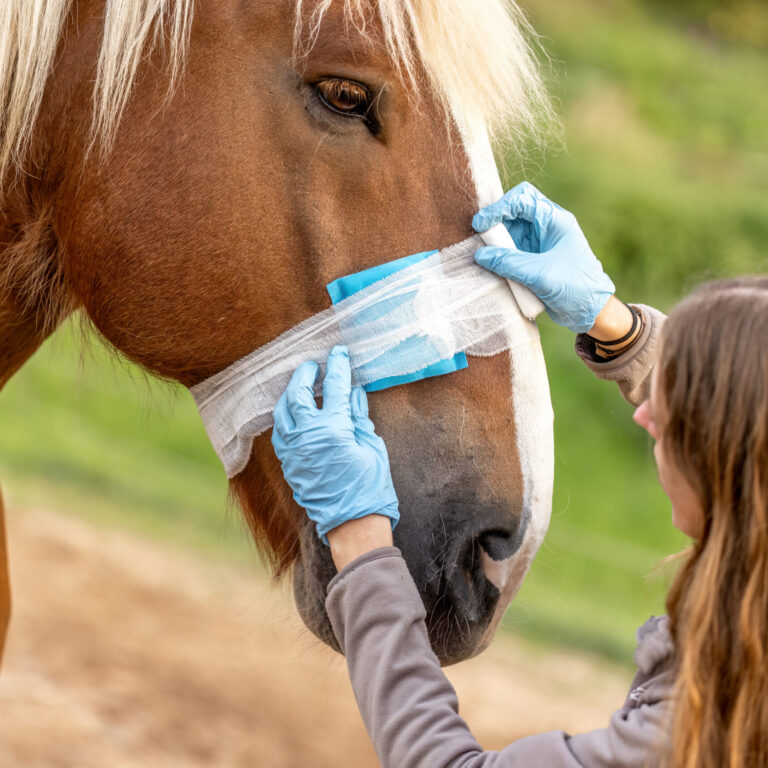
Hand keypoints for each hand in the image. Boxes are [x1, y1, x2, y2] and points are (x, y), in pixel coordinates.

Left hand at [271, 346, 398, 545]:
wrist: (353, 525)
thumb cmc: (370, 487)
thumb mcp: (372, 446)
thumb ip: (359, 416)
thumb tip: (353, 393)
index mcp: (332, 428)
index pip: (333, 387)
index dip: (337, 366)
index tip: (339, 352)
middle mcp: (307, 436)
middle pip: (297, 393)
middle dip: (304, 375)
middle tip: (313, 365)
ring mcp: (294, 451)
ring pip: (282, 413)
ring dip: (290, 394)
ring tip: (301, 385)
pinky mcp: (290, 464)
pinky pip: (281, 433)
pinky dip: (287, 417)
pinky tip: (295, 413)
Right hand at [472, 182, 614, 333]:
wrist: (590, 311)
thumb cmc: (574, 288)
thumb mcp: (540, 275)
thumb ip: (508, 263)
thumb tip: (480, 255)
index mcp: (556, 221)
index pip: (523, 199)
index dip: (499, 207)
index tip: (481, 224)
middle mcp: (546, 227)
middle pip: (514, 210)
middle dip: (496, 221)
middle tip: (481, 237)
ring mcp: (538, 242)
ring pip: (509, 230)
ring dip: (496, 240)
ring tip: (486, 256)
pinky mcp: (531, 258)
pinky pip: (510, 249)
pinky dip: (499, 255)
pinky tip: (492, 265)